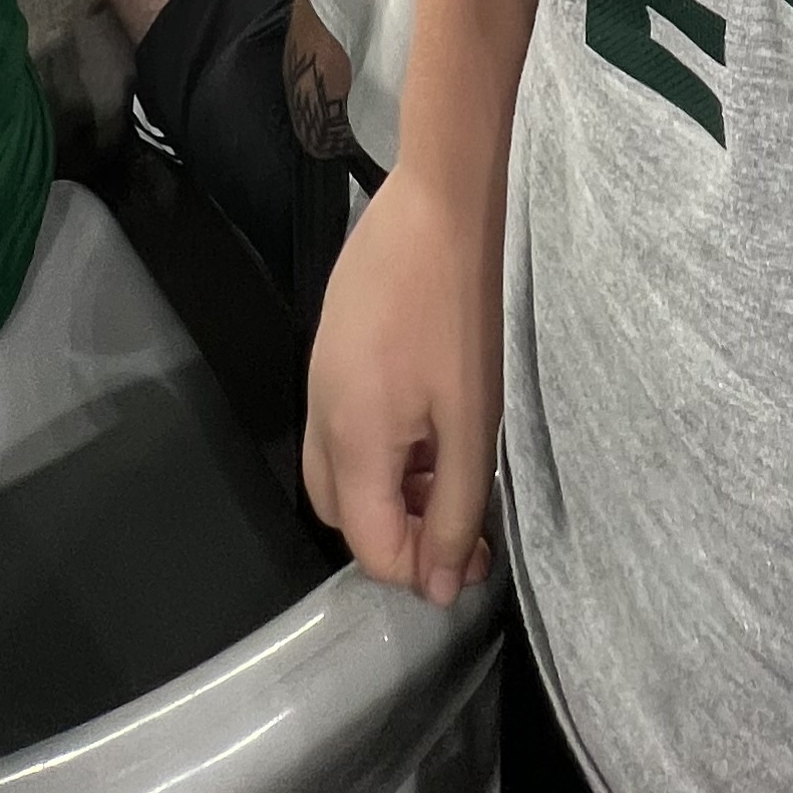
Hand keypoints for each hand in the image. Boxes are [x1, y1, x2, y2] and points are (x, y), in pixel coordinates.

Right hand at [303, 168, 502, 608]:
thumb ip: (455, 512)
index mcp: (351, 440)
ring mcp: (320, 375)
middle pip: (343, 514)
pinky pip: (343, 424)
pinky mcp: (332, 345)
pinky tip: (431, 421)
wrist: (438, 205)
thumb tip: (440, 588)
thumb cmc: (462, 314)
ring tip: (451, 467)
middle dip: (399, 532)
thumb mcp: (473, 424)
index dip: (420, 568)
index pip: (368, 547)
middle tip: (461, 518)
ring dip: (391, 490)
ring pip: (340, 470)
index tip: (472, 553)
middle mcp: (320, 413)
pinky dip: (381, 446)